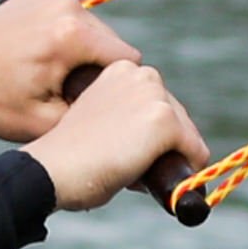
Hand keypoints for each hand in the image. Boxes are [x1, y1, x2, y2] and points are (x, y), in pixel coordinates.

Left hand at [0, 0, 144, 143]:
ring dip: (82, 48)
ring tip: (53, 71)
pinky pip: (69, 14)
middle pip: (111, 39)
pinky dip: (62, 32)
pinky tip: (41, 51)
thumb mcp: (49, 123)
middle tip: (68, 89)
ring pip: (92, 26)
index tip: (93, 100)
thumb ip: (95, 113)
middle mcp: (65, 4)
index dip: (114, 85)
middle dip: (98, 65)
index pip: (127, 58)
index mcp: (72, 35)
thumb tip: (126, 110)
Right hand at [23, 58, 208, 214]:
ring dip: (168, 159)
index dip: (147, 135)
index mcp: (121, 70)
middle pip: (178, 118)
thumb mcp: (99, 122)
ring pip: (187, 136)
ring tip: (130, 168)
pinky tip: (149, 178)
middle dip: (163, 147)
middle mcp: (141, 74)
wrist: (52, 169)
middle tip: (125, 163)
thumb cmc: (67, 156)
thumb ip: (126, 120)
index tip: (121, 148)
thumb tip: (158, 147)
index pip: (158, 104)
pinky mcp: (165, 120)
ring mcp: (154, 96)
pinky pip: (195, 154)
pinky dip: (183, 174)